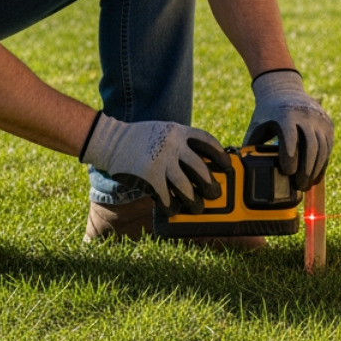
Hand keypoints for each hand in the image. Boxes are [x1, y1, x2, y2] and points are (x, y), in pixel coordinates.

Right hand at [81, 114, 232, 212]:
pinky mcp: (149, 177)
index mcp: (179, 131)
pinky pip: (166, 195)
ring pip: (185, 186)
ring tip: (198, 207)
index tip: (227, 166)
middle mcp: (173, 146)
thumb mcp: (165, 131)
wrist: (112, 141)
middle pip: (200, 168)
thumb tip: (204, 165)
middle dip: (209, 184)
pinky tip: (175, 209)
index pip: (207, 142)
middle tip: (216, 193)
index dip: (219, 155)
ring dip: (194, 199)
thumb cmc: (142, 138)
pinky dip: (172, 205)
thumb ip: (182, 143)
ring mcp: (161, 162)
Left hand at [243, 69, 332, 189]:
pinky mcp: (328, 124)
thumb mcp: (257, 125)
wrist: (285, 90)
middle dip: (306, 169)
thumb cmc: (267, 113)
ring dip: (315, 169)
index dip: (290, 155)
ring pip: (322, 148)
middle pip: (311, 145)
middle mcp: (306, 115)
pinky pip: (328, 146)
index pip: (291, 136)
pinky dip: (323, 163)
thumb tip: (242, 171)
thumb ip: (251, 146)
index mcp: (286, 114)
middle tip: (299, 186)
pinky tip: (315, 176)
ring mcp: (319, 119)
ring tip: (306, 185)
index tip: (287, 172)